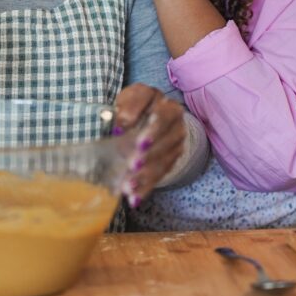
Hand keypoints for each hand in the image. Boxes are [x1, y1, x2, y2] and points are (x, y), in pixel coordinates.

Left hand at [112, 84, 185, 206]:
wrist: (147, 116)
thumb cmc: (130, 109)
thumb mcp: (122, 104)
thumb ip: (122, 111)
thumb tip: (120, 126)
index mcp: (156, 98)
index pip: (153, 106)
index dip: (139, 120)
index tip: (119, 130)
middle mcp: (172, 115)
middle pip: (163, 132)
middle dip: (148, 150)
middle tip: (132, 164)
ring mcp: (176, 136)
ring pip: (164, 156)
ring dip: (146, 173)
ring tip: (129, 185)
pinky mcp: (174, 155)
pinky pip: (162, 173)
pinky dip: (146, 187)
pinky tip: (134, 197)